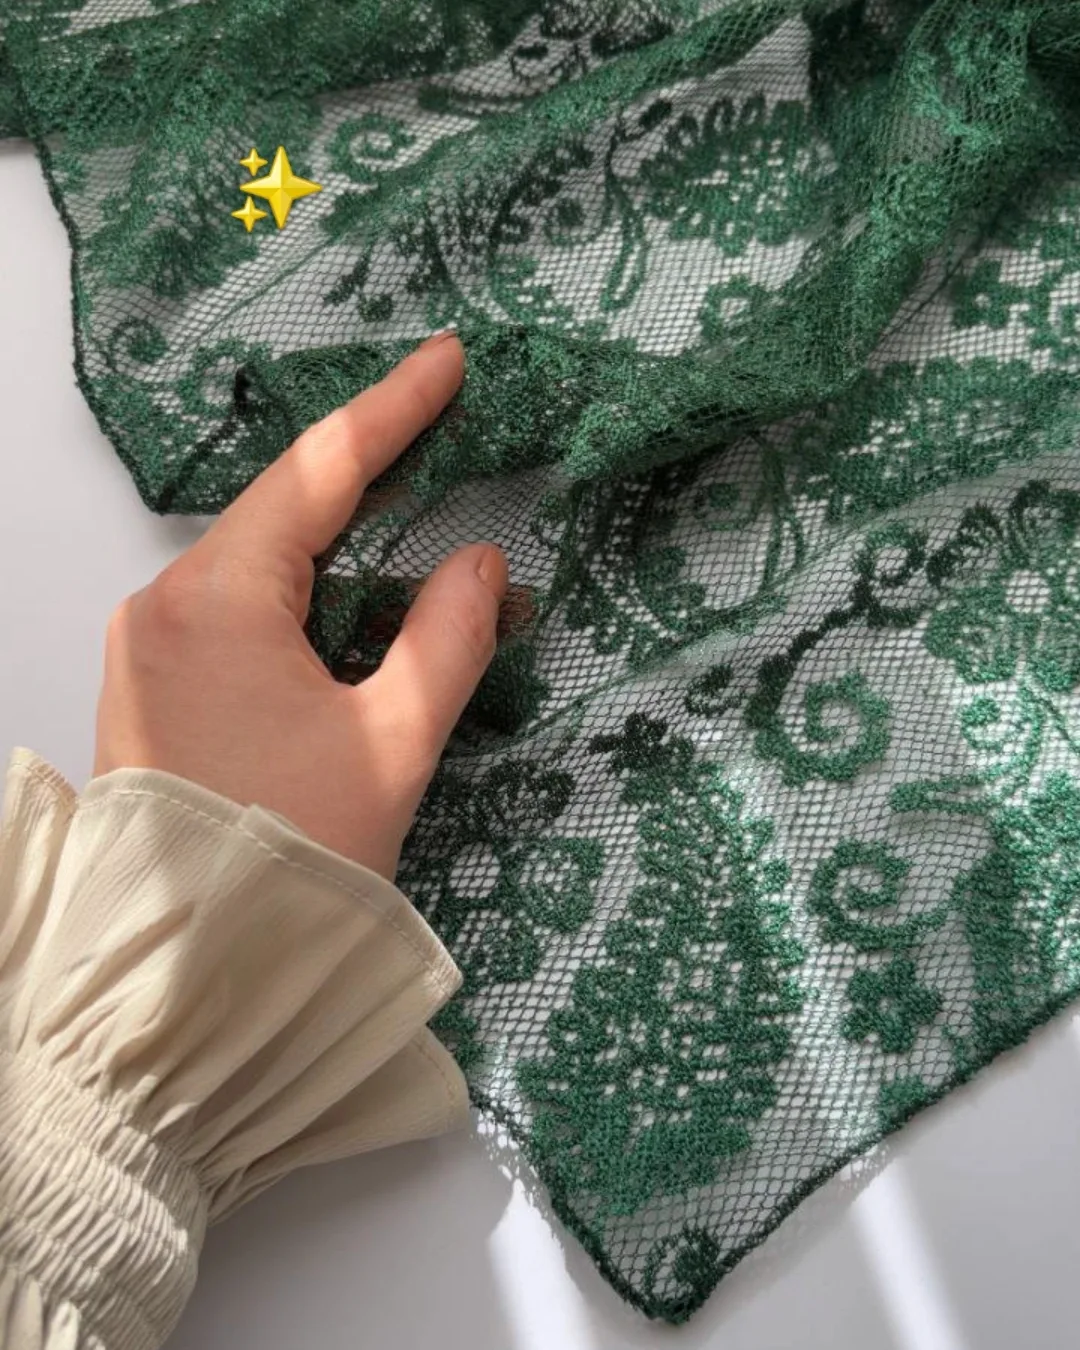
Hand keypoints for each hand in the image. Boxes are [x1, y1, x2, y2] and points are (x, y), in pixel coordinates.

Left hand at [95, 333, 506, 878]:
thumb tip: (483, 564)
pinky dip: (302, 599)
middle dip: (369, 476)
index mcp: (216, 599)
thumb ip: (448, 638)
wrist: (186, 977)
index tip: (448, 358)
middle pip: (281, 511)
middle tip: (445, 428)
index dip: (393, 408)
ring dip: (340, 549)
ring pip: (259, 564)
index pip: (318, 471)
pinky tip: (353, 610)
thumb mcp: (394, 744)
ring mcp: (146, 645)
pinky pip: (235, 612)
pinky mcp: (149, 685)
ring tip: (419, 534)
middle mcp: (163, 603)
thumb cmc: (296, 855)